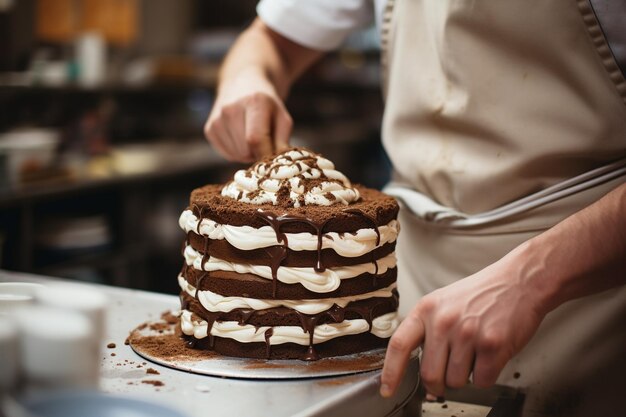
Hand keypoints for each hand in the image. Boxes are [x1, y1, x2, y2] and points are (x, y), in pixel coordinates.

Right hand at [204, 68, 291, 161]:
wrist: (243, 85)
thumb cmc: (267, 105)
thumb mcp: (282, 118)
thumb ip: (282, 142)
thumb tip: (278, 164)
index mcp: (253, 102)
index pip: (256, 139)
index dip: (266, 155)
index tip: (274, 159)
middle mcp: (230, 109)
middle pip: (246, 150)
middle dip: (258, 152)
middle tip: (264, 140)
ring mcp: (217, 119)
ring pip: (237, 155)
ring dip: (248, 153)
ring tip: (251, 135)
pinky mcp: (209, 129)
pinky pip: (228, 155)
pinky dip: (237, 152)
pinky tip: (240, 136)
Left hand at [380, 247, 546, 397]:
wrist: (520, 281)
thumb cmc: (482, 294)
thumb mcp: (443, 302)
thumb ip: (428, 330)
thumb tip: (416, 366)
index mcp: (426, 309)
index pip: (399, 345)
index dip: (390, 372)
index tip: (387, 389)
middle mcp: (443, 321)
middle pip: (430, 375)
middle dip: (438, 384)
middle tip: (449, 374)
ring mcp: (468, 334)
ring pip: (457, 382)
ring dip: (466, 376)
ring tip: (475, 353)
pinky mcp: (492, 345)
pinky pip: (482, 381)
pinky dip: (487, 376)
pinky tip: (490, 355)